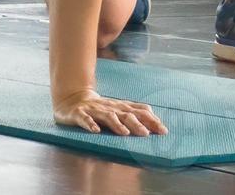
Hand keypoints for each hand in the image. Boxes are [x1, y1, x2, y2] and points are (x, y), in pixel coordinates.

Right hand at [53, 88, 168, 136]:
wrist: (72, 99)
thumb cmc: (99, 108)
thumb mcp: (118, 109)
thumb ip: (133, 113)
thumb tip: (154, 118)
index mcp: (120, 107)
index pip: (139, 112)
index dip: (151, 120)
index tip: (163, 130)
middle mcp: (109, 107)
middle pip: (126, 114)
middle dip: (137, 123)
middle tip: (147, 134)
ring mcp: (94, 110)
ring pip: (107, 116)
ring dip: (116, 124)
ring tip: (125, 133)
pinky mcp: (79, 114)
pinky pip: (85, 119)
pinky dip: (90, 124)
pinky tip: (95, 130)